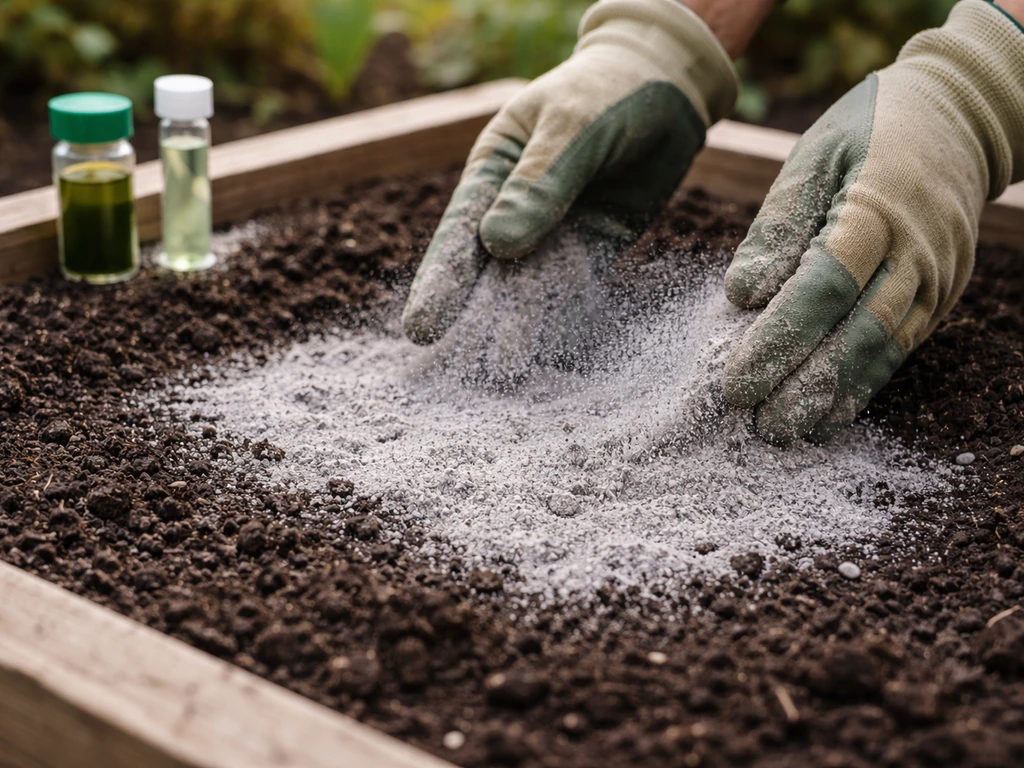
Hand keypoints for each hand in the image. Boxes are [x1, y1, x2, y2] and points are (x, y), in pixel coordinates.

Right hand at [401, 0, 737, 345]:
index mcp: (491, 172)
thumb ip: (540, 184)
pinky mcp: (595, 248)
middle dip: (471, 321)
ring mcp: (555, 232)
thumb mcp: (571, 126)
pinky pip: (576, 287)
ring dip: (518, 328)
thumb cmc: (605, 90)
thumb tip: (498, 246)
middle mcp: (514, 209)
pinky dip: (563, 318)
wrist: (667, 81)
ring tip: (501, 374)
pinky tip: (549, 353)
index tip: (421, 329)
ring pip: (532, 287)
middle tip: (449, 372)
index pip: (459, 235)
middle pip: (488, 272)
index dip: (441, 283)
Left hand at [722, 0, 1023, 444]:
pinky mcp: (941, 295)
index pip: (823, 288)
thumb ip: (777, 228)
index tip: (737, 381)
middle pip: (858, 331)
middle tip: (757, 425)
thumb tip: (741, 295)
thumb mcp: (813, 159)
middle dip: (805, 385)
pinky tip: (828, 415)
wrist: (959, 119)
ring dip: (834, 397)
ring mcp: (936, 277)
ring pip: (883, 349)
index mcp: (875, 210)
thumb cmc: (867, 133)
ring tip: (786, 432)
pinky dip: (863, 384)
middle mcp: (915, 251)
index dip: (779, 339)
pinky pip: (900, 348)